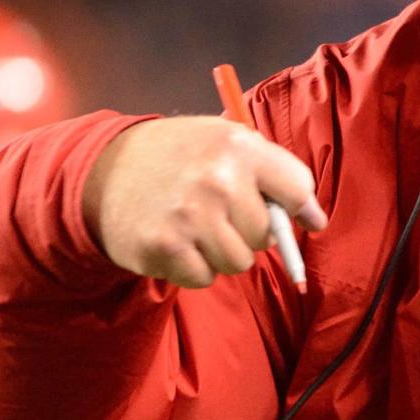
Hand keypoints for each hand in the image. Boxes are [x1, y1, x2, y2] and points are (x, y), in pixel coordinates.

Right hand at [83, 117, 325, 287]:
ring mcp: (189, 216)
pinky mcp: (164, 248)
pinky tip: (176, 241)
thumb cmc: (179, 157)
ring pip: (239, 262)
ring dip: (222, 253)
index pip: (297, 189)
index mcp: (238, 146)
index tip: (294, 214)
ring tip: (196, 227)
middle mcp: (216, 179)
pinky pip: (205, 278)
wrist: (102, 169)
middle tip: (219, 214)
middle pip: (267, 235)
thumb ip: (276, 174)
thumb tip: (316, 221)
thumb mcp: (226, 141)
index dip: (298, 207)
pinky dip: (194, 268)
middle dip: (250, 232)